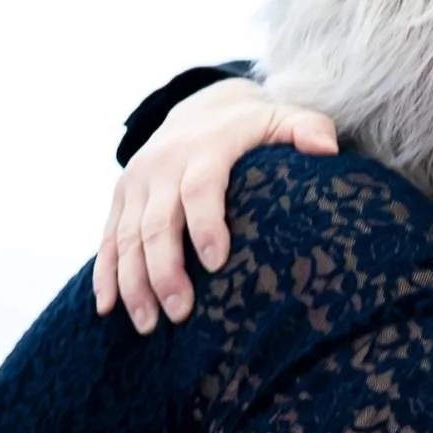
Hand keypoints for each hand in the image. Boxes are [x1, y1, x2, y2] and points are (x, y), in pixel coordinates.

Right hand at [94, 78, 338, 332]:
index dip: (205, 224)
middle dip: (165, 270)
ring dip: (133, 283)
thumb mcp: (283, 117)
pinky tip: (108, 309)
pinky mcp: (120, 198)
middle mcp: (162, 165)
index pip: (200, 187)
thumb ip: (309, 128)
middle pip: (157, 222)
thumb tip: (327, 150)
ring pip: (125, 237)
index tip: (216, 264)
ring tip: (149, 325)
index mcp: (204, 148)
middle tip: (181, 313)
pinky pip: (107, 239)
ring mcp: (136, 183)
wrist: (201, 106)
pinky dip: (105, 275)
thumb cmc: (253, 126)